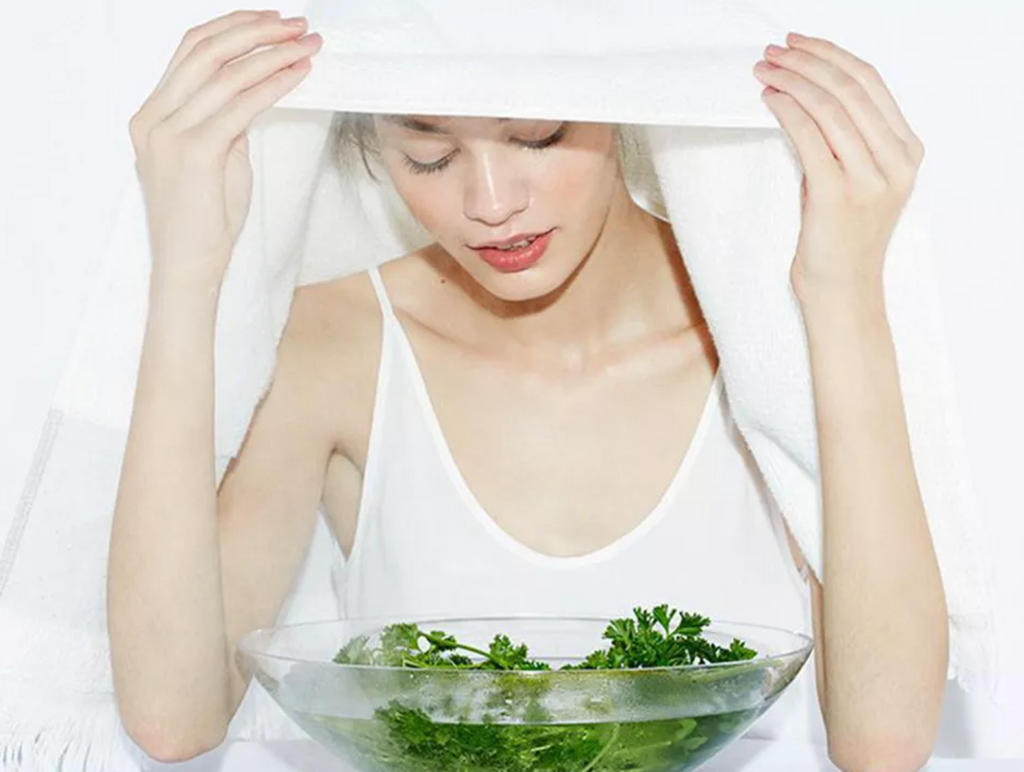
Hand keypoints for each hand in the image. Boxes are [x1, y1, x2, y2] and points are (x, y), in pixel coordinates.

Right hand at [128, 9, 321, 291]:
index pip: (191, 51)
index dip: (234, 28)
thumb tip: (252, 93)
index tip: (272, 21)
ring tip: (306, 45)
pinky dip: (273, 84)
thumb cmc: (205, 220)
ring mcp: (169, 132)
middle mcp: (153, 117)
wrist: (189, 267)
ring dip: (272, 53)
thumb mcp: (215, 159)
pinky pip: (240, 105)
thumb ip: (225, 123)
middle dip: (256, 30)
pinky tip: (298, 74)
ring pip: (225, 72)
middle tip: (297, 24)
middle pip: (205, 49)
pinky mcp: (194, 151)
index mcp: (151, 115)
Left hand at [753, 32, 925, 301]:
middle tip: (773, 52)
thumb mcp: (855, 181)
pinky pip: (810, 138)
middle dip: (807, 61)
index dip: (832, 56)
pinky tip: (769, 99)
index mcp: (906, 151)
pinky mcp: (838, 195)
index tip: (800, 44)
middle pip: (850, 88)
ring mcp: (870, 178)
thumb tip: (807, 96)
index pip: (871, 83)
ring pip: (830, 107)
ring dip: (792, 80)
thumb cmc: (841, 239)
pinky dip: (787, 110)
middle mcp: (896, 161)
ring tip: (764, 70)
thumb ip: (846, 142)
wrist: (843, 293)